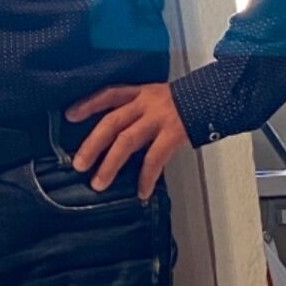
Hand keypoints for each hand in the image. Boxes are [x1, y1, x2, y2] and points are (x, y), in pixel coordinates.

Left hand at [64, 84, 190, 200]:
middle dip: (92, 144)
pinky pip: (155, 158)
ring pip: (127, 141)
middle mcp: (145, 103)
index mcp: (140, 92)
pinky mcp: (173, 134)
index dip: (88, 104)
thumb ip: (139, 111)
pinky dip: (146, 177)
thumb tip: (116, 135)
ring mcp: (159, 118)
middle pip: (112, 122)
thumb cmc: (183, 102)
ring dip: (110, 164)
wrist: (215, 97)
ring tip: (98, 183)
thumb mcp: (157, 98)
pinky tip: (141, 193)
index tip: (69, 116)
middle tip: (78, 164)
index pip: (108, 94)